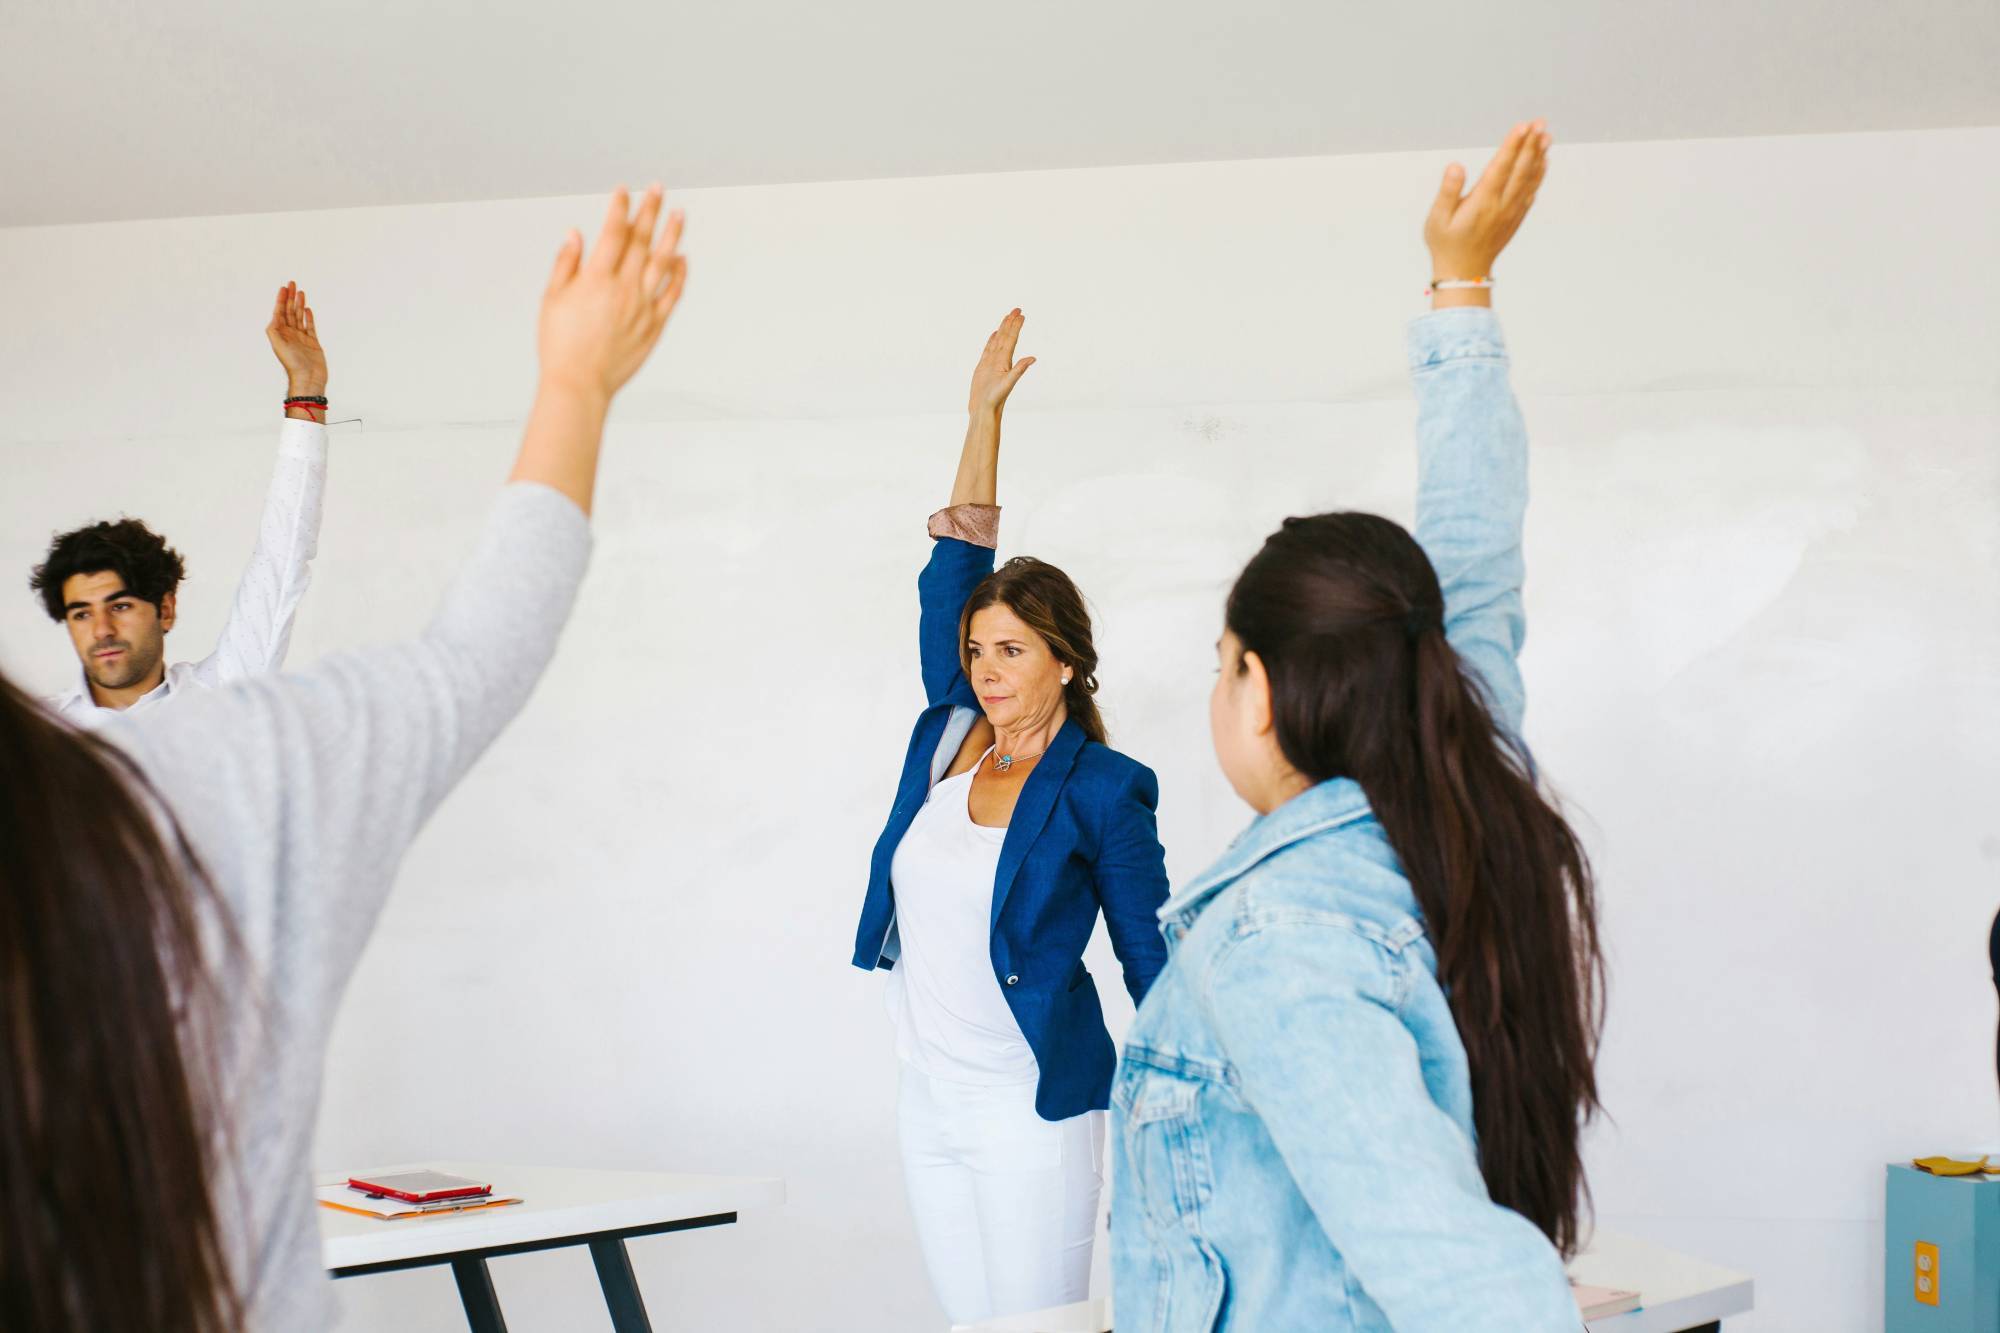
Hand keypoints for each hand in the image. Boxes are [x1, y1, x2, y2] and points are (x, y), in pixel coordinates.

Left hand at [266, 281, 327, 394]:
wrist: (308, 377)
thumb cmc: (293, 363)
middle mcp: (290, 333)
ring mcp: (301, 337)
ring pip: (299, 316)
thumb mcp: (278, 343)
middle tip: (292, 283)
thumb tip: (275, 315)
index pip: (280, 311)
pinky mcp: (312, 342)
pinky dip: (308, 317)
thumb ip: (274, 328)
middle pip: (289, 311)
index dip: (281, 299)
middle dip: (290, 297)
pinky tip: (307, 309)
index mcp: (280, 332)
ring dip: (299, 304)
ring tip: (300, 292)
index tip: (284, 287)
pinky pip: (310, 326)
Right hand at [538, 185, 687, 401]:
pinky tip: (683, 259)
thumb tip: (576, 233)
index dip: (620, 208)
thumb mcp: (552, 299)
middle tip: (657, 189)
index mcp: (596, 279)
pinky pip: (672, 294)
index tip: (624, 191)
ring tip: (680, 214)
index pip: (613, 233)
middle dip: (650, 211)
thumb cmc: (560, 344)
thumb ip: (566, 263)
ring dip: (672, 236)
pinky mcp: (654, 325)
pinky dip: (680, 275)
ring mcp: (643, 306)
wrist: (579, 384)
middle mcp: (624, 289)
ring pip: (663, 263)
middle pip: (641, 241)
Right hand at [968, 308, 1034, 416]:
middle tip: (1017, 309)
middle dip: (1011, 323)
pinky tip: (995, 334)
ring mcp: (992, 363)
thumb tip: (1033, 358)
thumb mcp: (1008, 383)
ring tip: (1007, 317)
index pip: (1012, 339)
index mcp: (1006, 361)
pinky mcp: (983, 367)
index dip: (1016, 327)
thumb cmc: (995, 399)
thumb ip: (1019, 370)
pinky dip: (992, 340)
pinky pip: (988, 349)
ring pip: (998, 341)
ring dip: (1003, 329)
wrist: (984, 409)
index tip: (1021, 314)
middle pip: (1006, 337)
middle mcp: (1000, 360)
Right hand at [1424, 121, 1550, 299]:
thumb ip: (1448, 191)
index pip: (1500, 168)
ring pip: (1529, 179)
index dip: (1512, 145)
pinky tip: (1543, 161)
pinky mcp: (1515, 218)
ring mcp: (1511, 212)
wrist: (1464, 274)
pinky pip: (1531, 192)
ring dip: (1538, 156)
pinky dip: (1539, 175)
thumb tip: (1456, 165)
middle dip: (1530, 144)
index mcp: (1482, 203)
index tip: (1523, 126)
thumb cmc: (1446, 244)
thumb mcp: (1437, 220)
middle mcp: (1501, 205)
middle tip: (1540, 122)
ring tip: (1546, 135)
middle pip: (1520, 170)